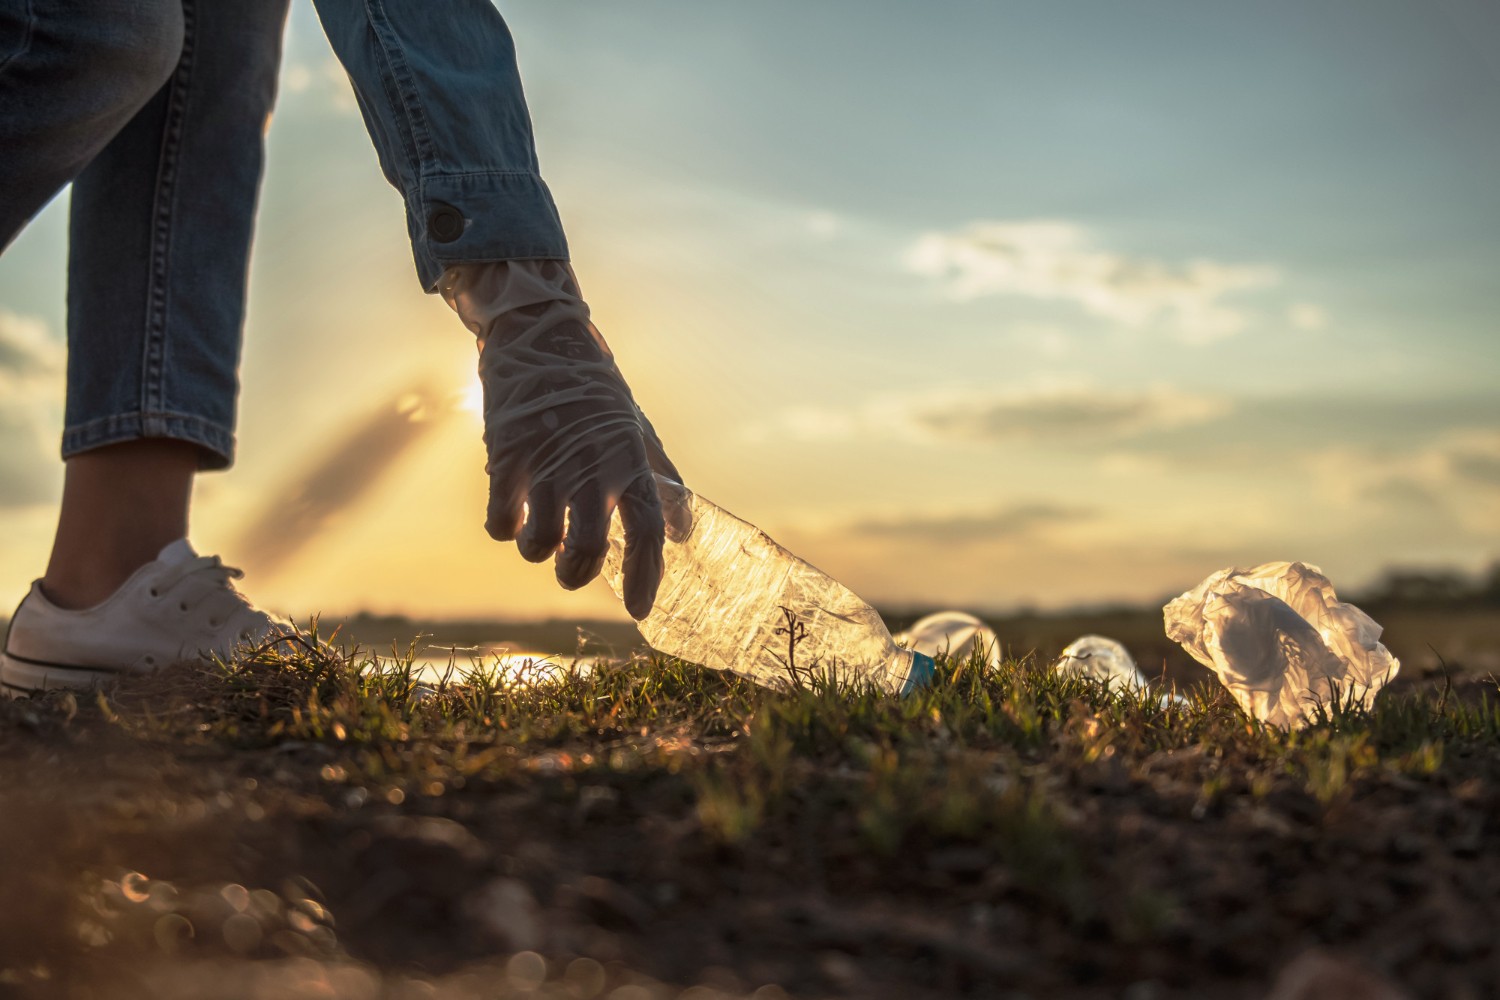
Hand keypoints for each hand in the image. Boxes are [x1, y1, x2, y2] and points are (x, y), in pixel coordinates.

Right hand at [440, 261, 679, 618]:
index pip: (646, 530)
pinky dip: (506, 530)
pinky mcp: (505, 458)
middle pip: (586, 549)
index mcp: (629, 461)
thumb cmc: (597, 393)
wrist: (540, 339)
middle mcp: (590, 467)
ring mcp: (545, 463)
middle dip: (576, 574)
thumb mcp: (639, 430)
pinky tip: (513, 516)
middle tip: (573, 571)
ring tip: (540, 538)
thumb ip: (662, 482)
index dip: (645, 576)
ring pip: (540, 544)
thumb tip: (682, 534)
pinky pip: (500, 522)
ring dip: (539, 553)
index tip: (638, 612)